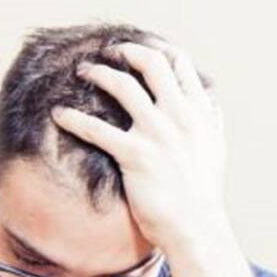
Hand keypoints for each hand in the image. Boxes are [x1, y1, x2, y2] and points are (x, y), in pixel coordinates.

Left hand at [51, 41, 226, 253]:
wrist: (196, 227)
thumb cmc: (203, 192)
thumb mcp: (217, 150)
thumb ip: (212, 122)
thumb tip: (212, 103)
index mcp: (200, 113)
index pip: (179, 64)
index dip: (156, 49)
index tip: (138, 50)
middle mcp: (180, 116)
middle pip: (151, 63)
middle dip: (126, 51)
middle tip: (108, 53)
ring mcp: (158, 134)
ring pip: (122, 85)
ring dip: (97, 73)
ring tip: (82, 71)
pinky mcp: (135, 155)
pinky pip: (96, 128)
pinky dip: (73, 118)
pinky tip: (59, 114)